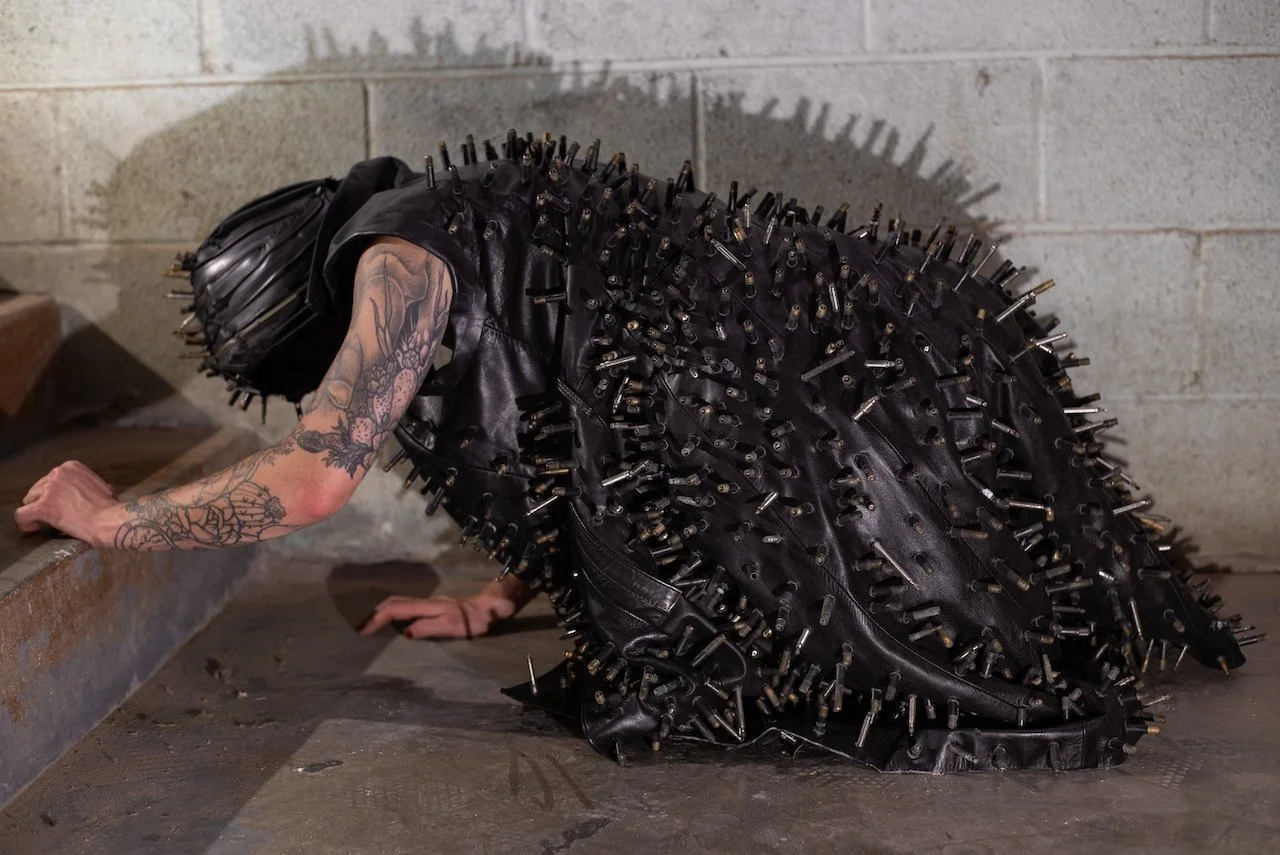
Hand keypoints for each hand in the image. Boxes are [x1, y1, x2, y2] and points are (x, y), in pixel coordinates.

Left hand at [13, 461, 121, 545]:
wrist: (110, 520)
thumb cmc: (110, 508)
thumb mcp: (102, 486)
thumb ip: (88, 485)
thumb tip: (96, 490)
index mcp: (71, 467)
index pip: (50, 479)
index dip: (53, 494)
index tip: (59, 504)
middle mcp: (58, 473)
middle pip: (37, 489)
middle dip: (43, 502)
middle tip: (53, 515)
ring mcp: (49, 489)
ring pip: (28, 501)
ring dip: (36, 512)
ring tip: (45, 523)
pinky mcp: (43, 506)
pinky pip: (22, 515)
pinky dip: (25, 523)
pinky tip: (33, 527)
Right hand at [358, 587, 518, 639]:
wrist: (490, 609)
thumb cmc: (473, 621)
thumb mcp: (452, 628)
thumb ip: (428, 628)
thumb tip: (405, 632)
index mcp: (427, 606)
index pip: (395, 610)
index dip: (377, 619)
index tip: (363, 630)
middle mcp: (425, 601)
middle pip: (393, 602)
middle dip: (374, 612)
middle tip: (360, 626)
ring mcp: (429, 602)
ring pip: (399, 602)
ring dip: (383, 610)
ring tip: (370, 623)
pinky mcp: (434, 605)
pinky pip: (407, 606)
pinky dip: (393, 611)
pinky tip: (393, 620)